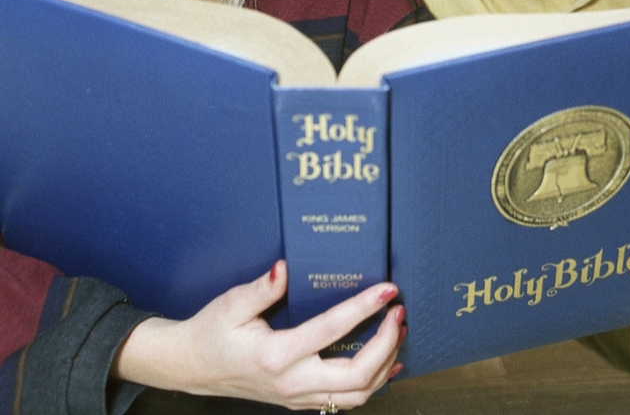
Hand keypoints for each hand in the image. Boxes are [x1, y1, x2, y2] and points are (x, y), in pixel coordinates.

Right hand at [112, 260, 405, 409]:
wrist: (191, 367)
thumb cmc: (211, 331)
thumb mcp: (231, 304)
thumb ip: (261, 288)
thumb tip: (285, 268)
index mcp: (276, 355)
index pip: (331, 330)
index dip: (363, 308)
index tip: (387, 290)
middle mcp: (291, 382)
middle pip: (356, 375)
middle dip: (386, 343)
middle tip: (399, 312)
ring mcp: (297, 397)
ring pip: (356, 395)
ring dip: (385, 365)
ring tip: (398, 332)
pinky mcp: (299, 401)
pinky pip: (346, 401)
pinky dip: (372, 382)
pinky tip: (386, 362)